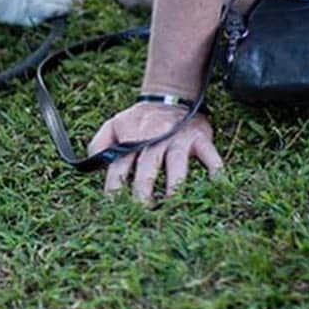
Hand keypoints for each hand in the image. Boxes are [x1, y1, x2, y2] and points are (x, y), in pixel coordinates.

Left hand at [87, 102, 221, 202]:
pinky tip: (216, 183)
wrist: (168, 95)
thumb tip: (92, 163)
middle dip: (144, 191)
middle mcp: (154, 140)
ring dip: (175, 183)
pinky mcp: (199, 138)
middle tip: (142, 212)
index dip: (116, 186)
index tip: (114, 207)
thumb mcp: (114, 124)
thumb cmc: (139, 119)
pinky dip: (214, 168)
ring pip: (176, 162)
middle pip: (147, 167)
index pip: (120, 166)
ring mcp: (178, 139)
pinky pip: (209, 154)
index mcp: (132, 140)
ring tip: (172, 203)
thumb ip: (100, 142)